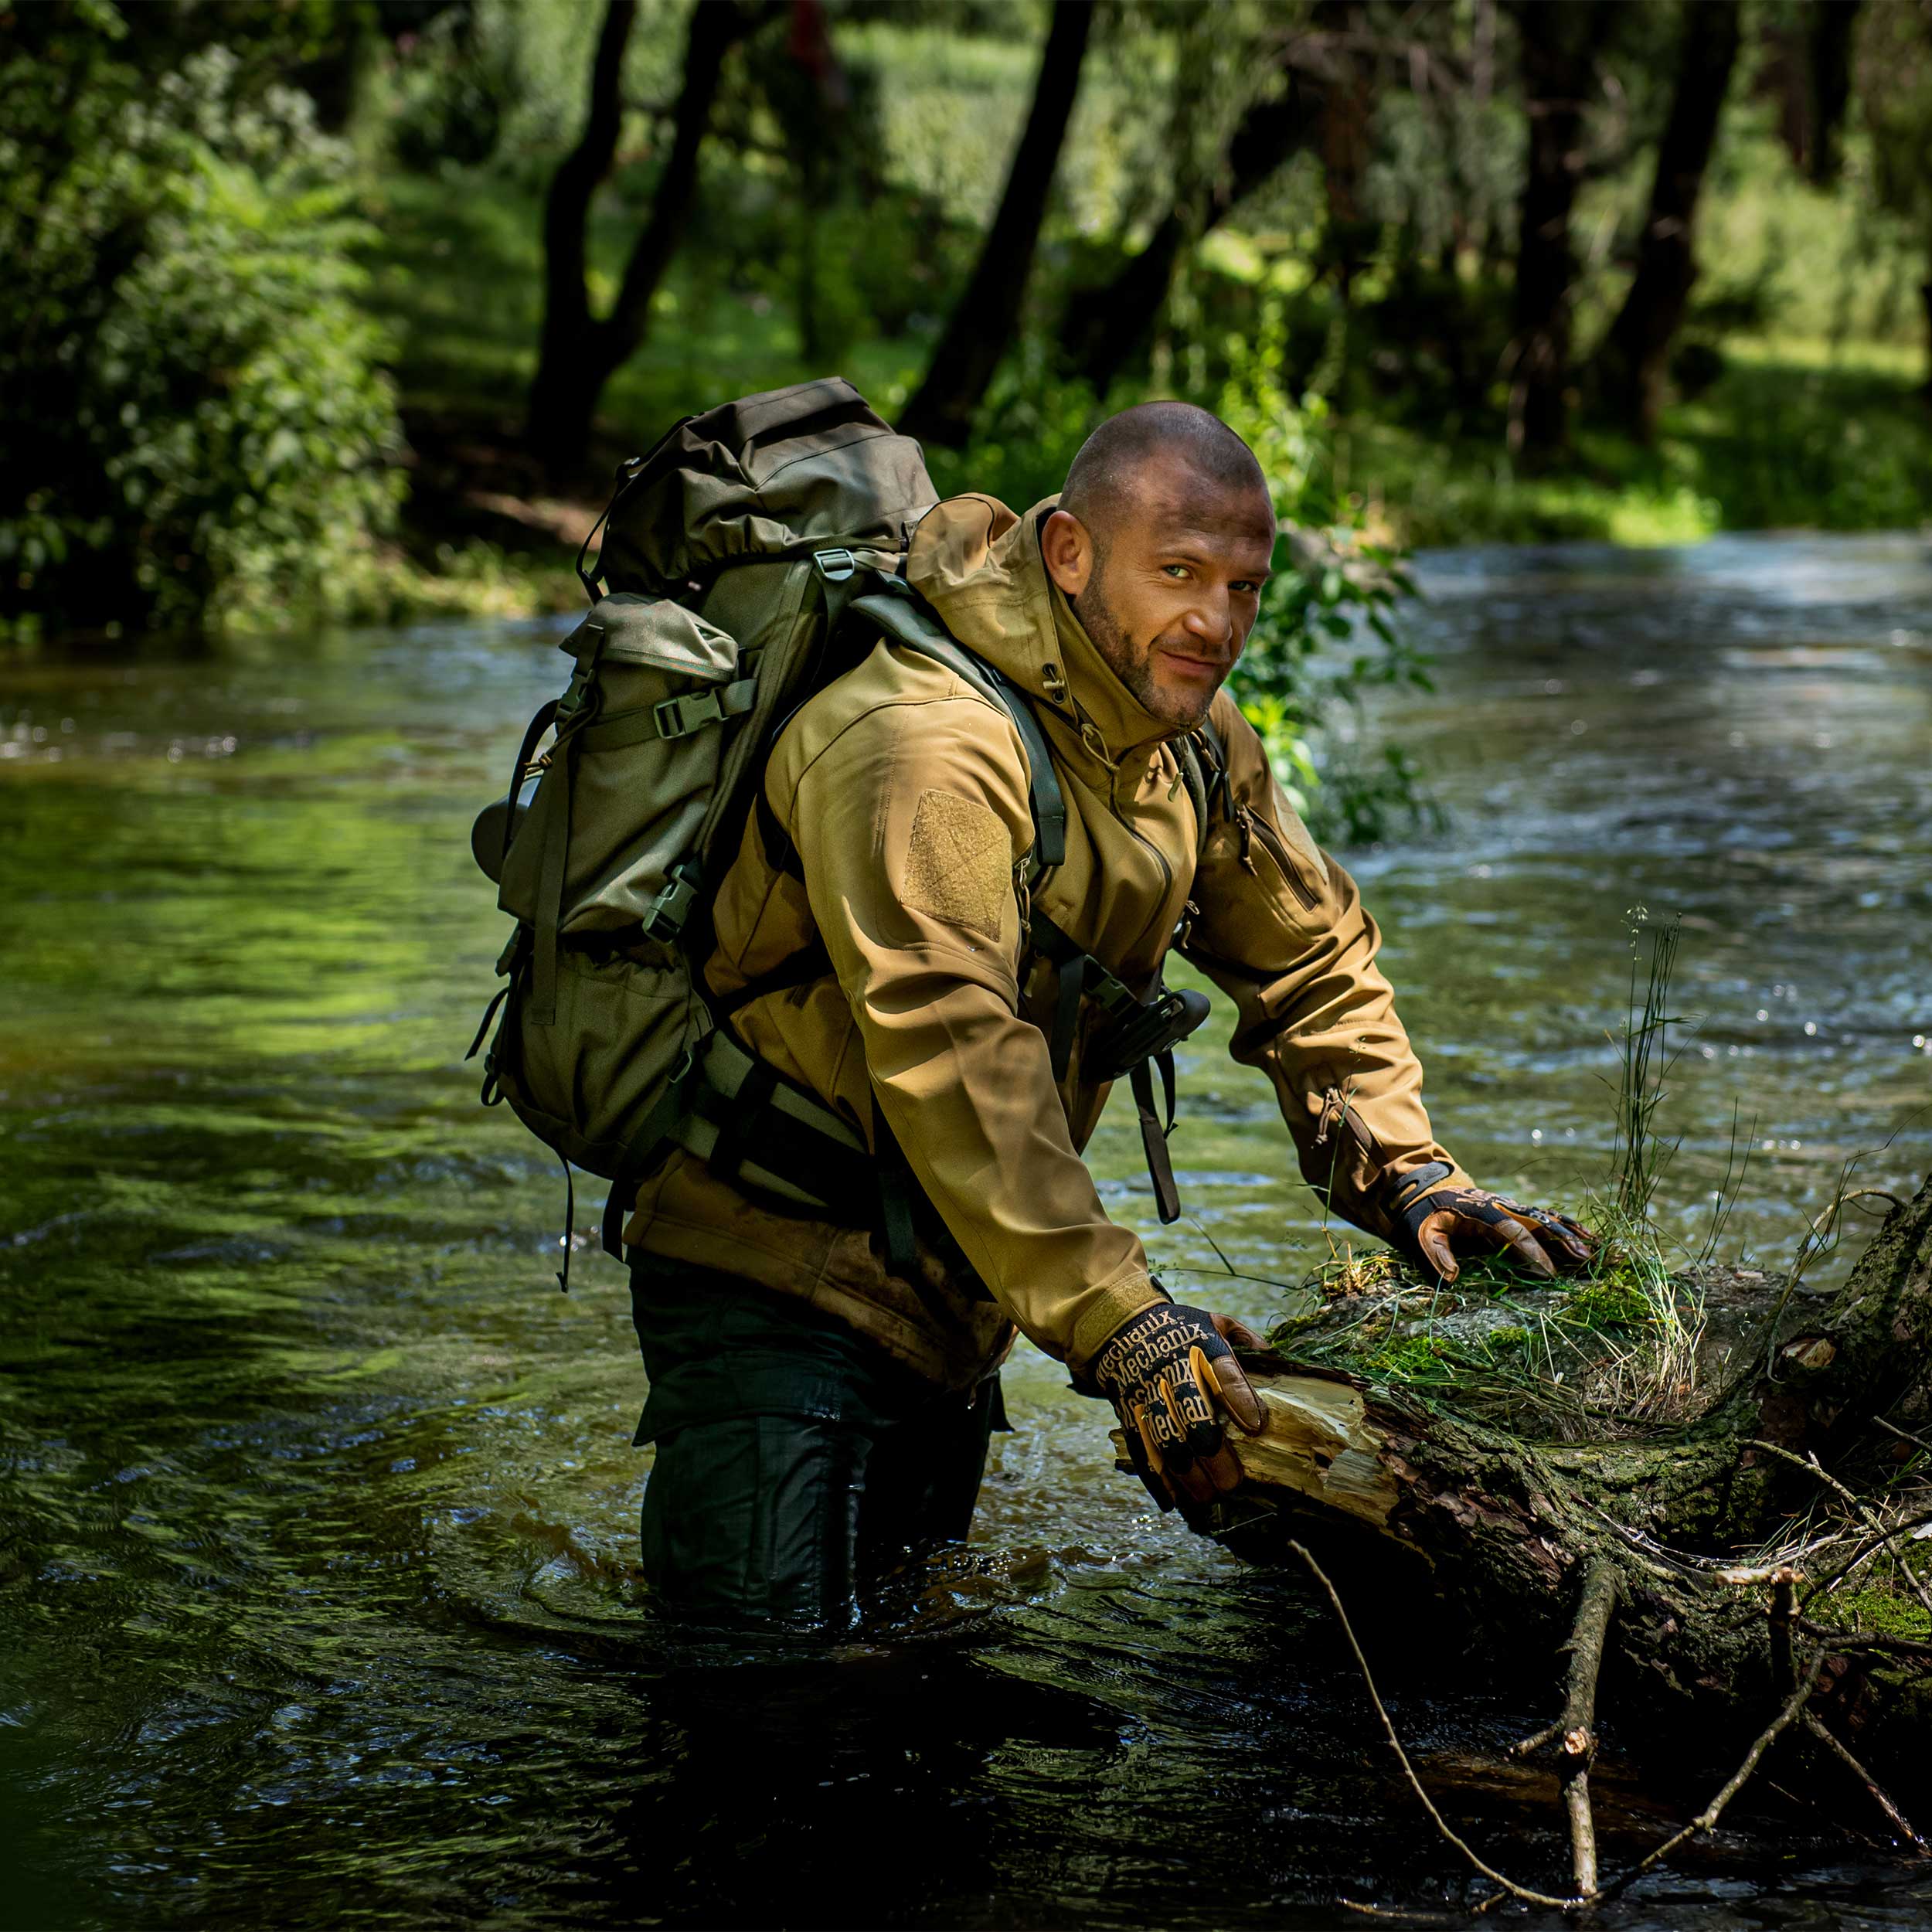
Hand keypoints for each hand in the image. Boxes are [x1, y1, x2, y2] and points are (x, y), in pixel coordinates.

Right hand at [1082, 1300, 1267, 1508]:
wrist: (1120, 1326)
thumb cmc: (1179, 1329)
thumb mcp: (1213, 1321)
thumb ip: (1244, 1338)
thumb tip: (1273, 1355)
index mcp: (1199, 1346)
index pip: (1222, 1371)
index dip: (1238, 1398)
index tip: (1255, 1426)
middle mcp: (1171, 1371)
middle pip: (1191, 1413)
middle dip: (1212, 1451)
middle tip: (1232, 1481)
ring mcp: (1147, 1394)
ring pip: (1164, 1437)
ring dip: (1186, 1472)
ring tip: (1207, 1497)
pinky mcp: (1129, 1413)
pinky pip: (1140, 1448)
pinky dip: (1155, 1478)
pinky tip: (1172, 1501)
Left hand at [1397, 1183, 1593, 1285]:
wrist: (1425, 1188)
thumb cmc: (1423, 1215)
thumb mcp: (1420, 1233)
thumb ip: (1435, 1254)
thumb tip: (1452, 1278)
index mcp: (1481, 1214)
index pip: (1511, 1234)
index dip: (1530, 1253)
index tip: (1549, 1274)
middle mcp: (1503, 1208)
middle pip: (1539, 1224)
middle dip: (1564, 1243)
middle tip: (1589, 1261)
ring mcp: (1512, 1209)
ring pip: (1548, 1221)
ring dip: (1574, 1236)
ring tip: (1599, 1251)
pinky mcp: (1516, 1212)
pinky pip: (1546, 1220)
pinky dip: (1569, 1229)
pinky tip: (1589, 1241)